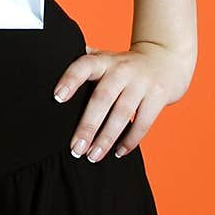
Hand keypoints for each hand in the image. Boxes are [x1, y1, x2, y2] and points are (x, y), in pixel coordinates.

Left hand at [53, 40, 195, 162]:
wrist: (166, 59)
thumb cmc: (124, 65)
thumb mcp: (104, 58)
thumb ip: (82, 63)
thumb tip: (48, 65)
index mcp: (103, 61)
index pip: (83, 66)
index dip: (70, 80)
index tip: (57, 98)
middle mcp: (121, 70)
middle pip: (102, 98)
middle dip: (88, 125)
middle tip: (75, 148)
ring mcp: (141, 83)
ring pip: (122, 114)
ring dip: (107, 138)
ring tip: (93, 156)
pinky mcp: (159, 96)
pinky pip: (143, 122)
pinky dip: (131, 140)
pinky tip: (118, 152)